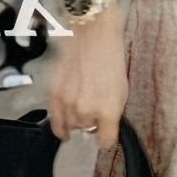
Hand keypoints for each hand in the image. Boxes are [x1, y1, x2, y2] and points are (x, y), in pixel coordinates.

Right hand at [46, 12, 127, 149]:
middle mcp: (86, 111)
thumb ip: (113, 113)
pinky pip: (54, 120)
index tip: (106, 135)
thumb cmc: (110, 59)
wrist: (92, 36)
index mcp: (108, 110)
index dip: (107, 138)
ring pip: (70, 127)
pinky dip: (59, 125)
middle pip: (87, 132)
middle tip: (94, 109)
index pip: (106, 140)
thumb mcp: (122, 90)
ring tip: (80, 112)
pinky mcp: (54, 95)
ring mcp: (68, 103)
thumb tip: (106, 126)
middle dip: (92, 123)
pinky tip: (63, 129)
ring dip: (75, 122)